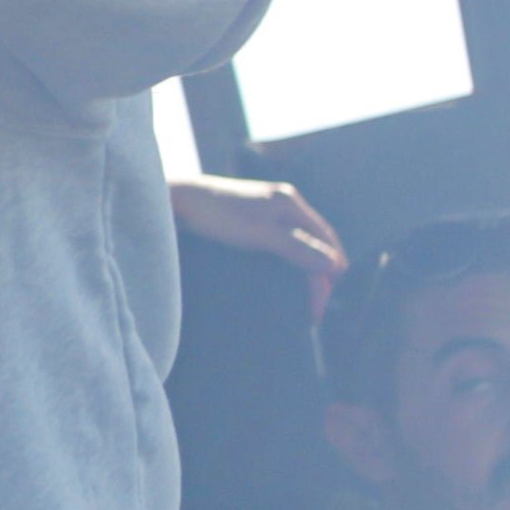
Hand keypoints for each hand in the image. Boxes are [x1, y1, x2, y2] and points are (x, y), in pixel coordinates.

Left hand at [171, 174, 348, 318]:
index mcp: (290, 202)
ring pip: (299, 243)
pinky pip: (281, 243)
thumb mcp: (259, 233)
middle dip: (320, 273)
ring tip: (306, 298)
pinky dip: (289, 262)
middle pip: (314, 242)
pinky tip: (285, 278)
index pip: (325, 237)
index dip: (332, 267)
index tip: (329, 297)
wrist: (177, 202)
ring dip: (305, 269)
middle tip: (316, 308)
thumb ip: (296, 247)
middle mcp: (283, 204)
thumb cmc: (216, 215)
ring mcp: (267, 211)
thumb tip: (332, 264)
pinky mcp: (251, 221)